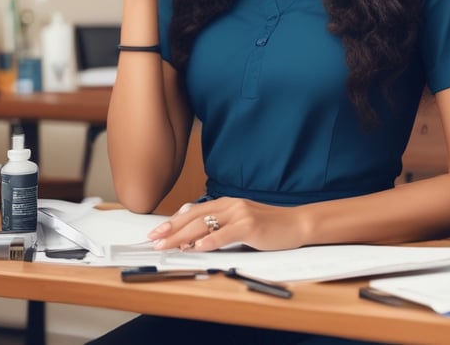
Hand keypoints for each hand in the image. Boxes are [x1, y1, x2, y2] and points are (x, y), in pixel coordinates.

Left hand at [147, 197, 304, 251]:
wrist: (296, 223)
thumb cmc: (269, 225)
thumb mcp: (241, 220)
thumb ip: (220, 223)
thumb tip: (194, 229)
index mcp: (227, 203)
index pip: (194, 211)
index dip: (174, 221)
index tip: (157, 232)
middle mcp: (231, 205)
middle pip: (195, 217)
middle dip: (172, 229)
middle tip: (154, 239)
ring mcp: (241, 214)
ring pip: (205, 225)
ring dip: (183, 236)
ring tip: (168, 245)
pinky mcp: (250, 226)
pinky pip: (226, 234)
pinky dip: (210, 241)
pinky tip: (198, 247)